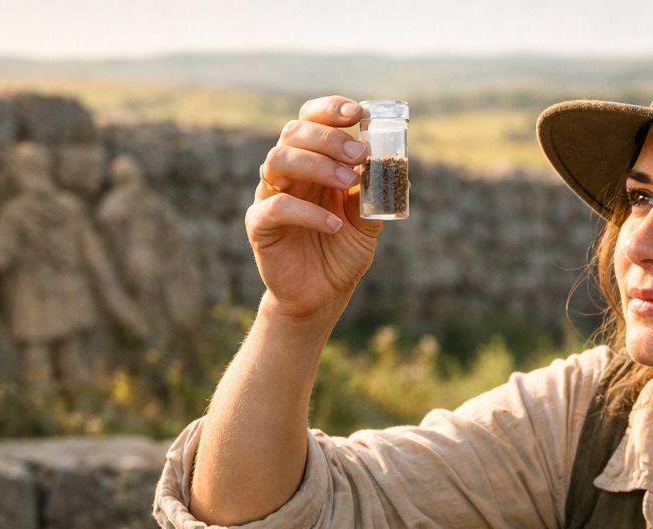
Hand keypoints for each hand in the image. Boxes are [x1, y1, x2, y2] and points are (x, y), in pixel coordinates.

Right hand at [245, 95, 383, 319]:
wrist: (322, 295)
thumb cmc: (342, 251)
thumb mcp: (367, 221)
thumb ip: (373, 193)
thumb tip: (392, 165)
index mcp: (313, 163)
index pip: (311, 120)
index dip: (330, 110)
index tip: (357, 113)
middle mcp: (289, 174)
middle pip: (293, 133)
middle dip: (328, 138)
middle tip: (358, 155)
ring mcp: (270, 196)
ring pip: (278, 160)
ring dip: (316, 165)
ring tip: (347, 183)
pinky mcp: (260, 225)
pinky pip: (276, 207)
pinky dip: (308, 212)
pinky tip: (334, 224)